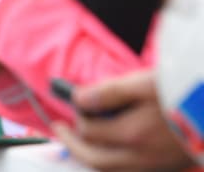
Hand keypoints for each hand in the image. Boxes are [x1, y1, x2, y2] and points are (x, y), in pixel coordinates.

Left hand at [52, 69, 193, 171]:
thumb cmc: (186, 92)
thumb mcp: (144, 84)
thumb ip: (108, 93)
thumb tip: (79, 100)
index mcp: (134, 136)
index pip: (89, 132)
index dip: (77, 115)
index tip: (73, 98)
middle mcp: (144, 158)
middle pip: (97, 160)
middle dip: (74, 144)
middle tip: (61, 128)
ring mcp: (159, 165)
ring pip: (114, 170)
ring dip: (94, 155)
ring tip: (83, 138)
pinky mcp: (172, 165)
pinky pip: (133, 169)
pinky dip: (115, 160)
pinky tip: (114, 145)